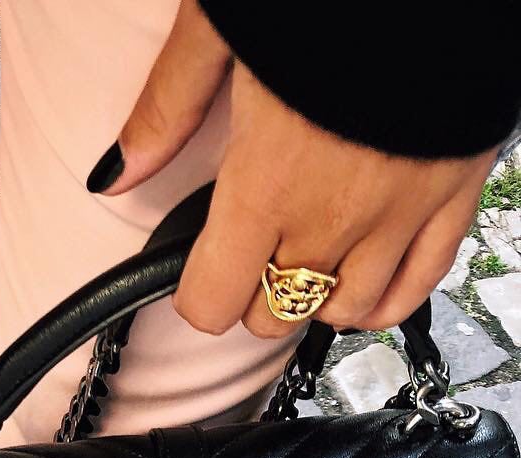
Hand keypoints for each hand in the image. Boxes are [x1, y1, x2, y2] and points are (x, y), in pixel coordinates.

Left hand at [87, 0, 495, 337]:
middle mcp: (331, 216)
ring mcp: (398, 214)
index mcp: (265, 183)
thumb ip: (167, 109)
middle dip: (254, 295)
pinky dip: (387, 297)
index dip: (198, 295)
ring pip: (346, 312)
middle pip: (275, 316)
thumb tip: (115, 172)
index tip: (198, 274)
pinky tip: (367, 279)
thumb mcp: (220, 30)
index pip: (213, 303)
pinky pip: (418, 286)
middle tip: (253, 253)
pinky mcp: (453, 196)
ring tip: (308, 257)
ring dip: (319, 296)